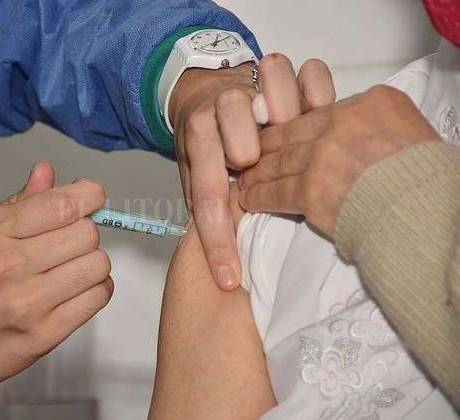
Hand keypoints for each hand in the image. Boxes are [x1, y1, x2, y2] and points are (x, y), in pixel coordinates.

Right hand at [0, 161, 112, 395]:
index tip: (91, 196)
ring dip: (91, 263)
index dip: (88, 195)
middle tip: (70, 241)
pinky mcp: (43, 334)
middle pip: (86, 232)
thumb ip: (15, 203)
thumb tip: (45, 173)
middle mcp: (9, 265)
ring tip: (72, 267)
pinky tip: (76, 288)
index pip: (61, 203)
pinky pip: (97, 298)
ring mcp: (28, 302)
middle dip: (85, 232)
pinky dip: (96, 289)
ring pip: (97, 264)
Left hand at [169, 54, 333, 289]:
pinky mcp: (291, 77)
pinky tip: (319, 115)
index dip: (218, 241)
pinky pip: (311, 75)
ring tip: (288, 140)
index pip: (208, 196)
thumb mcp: (193, 172)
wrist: (203, 88)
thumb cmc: (204, 139)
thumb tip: (217, 253)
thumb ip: (204, 202)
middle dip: (245, 157)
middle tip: (251, 170)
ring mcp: (259, 88)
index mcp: (197, 135)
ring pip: (273, 92)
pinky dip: (318, 92)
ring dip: (284, 118)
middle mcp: (225, 107)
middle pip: (239, 133)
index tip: (229, 277)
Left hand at [238, 85, 439, 237]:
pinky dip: (259, 195)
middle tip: (249, 154)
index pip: (320, 112)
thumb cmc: (428, 178)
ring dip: (258, 172)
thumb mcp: (411, 131)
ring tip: (245, 179)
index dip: (298, 126)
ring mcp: (322, 156)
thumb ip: (377, 126)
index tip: (286, 134)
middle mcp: (341, 123)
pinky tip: (249, 199)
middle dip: (267, 146)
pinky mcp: (310, 190)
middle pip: (292, 133)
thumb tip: (360, 136)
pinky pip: (276, 191)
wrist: (427, 211)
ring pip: (278, 161)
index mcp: (371, 103)